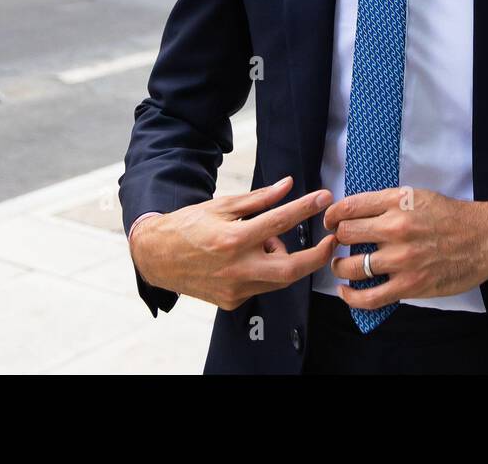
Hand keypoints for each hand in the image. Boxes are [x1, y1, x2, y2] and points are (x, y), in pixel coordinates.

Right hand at [129, 176, 336, 310]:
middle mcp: (235, 268)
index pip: (279, 221)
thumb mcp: (222, 205)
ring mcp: (234, 289)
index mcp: (232, 239)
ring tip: (264, 242)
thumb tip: (287, 185)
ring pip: (278, 279)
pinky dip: (265, 270)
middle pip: (291, 269)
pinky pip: (262, 286)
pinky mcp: (232, 302)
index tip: (324, 199)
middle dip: (316, 256)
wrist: (157, 257)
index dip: (305, 208)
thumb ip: (259, 199)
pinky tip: (247, 258)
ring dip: (284, 259)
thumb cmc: (189, 226)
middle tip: (331, 241)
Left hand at [323, 188, 487, 309]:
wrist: (484, 238)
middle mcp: (395, 228)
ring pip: (351, 266)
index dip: (332, 216)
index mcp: (397, 202)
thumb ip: (387, 203)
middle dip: (336, 240)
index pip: (348, 207)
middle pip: (345, 234)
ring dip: (340, 267)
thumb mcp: (417, 196)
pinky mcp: (409, 285)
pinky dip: (351, 297)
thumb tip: (355, 212)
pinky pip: (369, 297)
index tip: (331, 222)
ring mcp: (401, 259)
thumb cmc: (452, 216)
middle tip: (339, 244)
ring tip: (343, 265)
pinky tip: (346, 292)